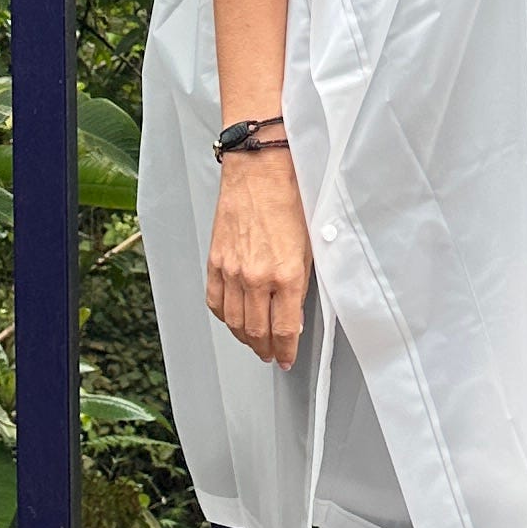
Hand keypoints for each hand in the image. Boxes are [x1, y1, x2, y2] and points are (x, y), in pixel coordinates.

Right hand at [207, 146, 312, 367]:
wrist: (260, 169)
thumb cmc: (290, 197)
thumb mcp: (311, 244)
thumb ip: (302, 281)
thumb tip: (296, 310)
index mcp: (286, 274)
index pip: (285, 329)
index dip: (286, 350)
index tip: (287, 359)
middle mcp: (256, 277)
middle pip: (257, 331)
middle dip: (266, 349)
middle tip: (272, 355)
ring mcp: (232, 271)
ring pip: (234, 321)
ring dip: (245, 338)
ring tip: (254, 343)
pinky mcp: (215, 261)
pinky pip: (215, 300)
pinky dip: (224, 317)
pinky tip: (232, 320)